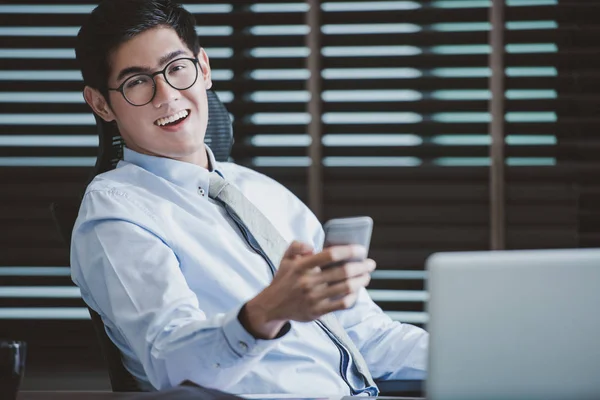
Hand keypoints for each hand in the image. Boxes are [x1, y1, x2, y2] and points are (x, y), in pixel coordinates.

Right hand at [241, 241, 375, 338]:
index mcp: (301, 266)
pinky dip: (353, 297)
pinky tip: (357, 292)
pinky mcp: (317, 311)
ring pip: (346, 288)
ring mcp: (313, 298)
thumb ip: (297, 245)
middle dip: (361, 267)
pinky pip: (341, 304)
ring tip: (366, 276)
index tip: (361, 249)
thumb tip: (313, 246)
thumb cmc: (284, 278)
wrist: (272, 305)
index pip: (330, 254)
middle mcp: (308, 281)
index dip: (349, 251)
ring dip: (361, 281)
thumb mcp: (286, 258)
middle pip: (343, 272)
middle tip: (370, 264)